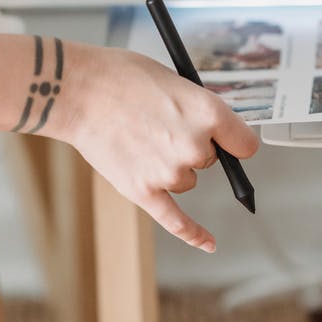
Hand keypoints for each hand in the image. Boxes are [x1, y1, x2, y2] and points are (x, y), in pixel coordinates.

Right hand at [45, 44, 259, 252]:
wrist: (77, 90)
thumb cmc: (120, 77)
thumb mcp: (174, 80)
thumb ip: (197, 109)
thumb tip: (209, 130)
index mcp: (208, 112)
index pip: (244, 143)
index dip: (233, 139)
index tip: (227, 139)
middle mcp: (195, 146)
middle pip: (212, 160)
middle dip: (192, 146)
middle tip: (158, 123)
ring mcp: (169, 172)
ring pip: (186, 180)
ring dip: (171, 166)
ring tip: (138, 139)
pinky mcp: (144, 191)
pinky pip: (176, 221)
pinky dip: (194, 234)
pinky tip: (209, 244)